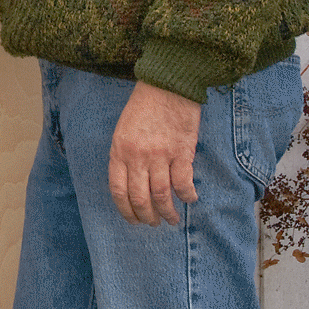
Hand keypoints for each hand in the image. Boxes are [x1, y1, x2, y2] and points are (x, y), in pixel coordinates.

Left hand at [108, 81, 200, 225]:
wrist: (167, 85)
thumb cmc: (143, 106)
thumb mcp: (123, 130)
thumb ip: (125, 156)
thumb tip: (132, 184)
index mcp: (119, 151)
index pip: (118, 190)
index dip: (125, 210)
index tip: (133, 220)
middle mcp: (137, 157)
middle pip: (140, 198)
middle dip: (147, 216)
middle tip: (154, 223)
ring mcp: (160, 155)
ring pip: (162, 195)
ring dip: (168, 212)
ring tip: (172, 219)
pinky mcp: (182, 152)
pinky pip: (184, 182)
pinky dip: (187, 196)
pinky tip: (189, 199)